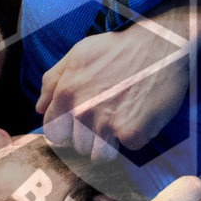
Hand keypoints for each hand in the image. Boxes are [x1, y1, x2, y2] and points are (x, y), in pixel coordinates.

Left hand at [37, 22, 190, 158]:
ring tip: (124, 118)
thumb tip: (39, 109)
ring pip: (100, 155)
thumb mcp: (79, 54)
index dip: (69, 130)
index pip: (54, 132)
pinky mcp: (132, 133)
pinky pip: (129, 148)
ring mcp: (107, 124)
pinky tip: (142, 115)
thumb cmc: (119, 48)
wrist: (162, 45)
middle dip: (93, 136)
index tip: (84, 122)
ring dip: (112, 143)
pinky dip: (138, 135)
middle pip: (78, 146)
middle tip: (111, 114)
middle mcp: (82, 111)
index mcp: (66, 93)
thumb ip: (53, 81)